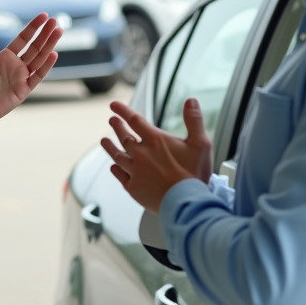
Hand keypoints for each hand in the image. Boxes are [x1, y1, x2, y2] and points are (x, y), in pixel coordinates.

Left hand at [0, 15, 61, 128]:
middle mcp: (16, 65)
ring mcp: (22, 77)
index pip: (23, 39)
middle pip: (35, 46)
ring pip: (39, 58)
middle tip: (55, 21)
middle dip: (45, 34)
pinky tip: (53, 54)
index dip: (33, 28)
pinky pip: (38, 75)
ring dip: (49, 45)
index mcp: (5, 57)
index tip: (44, 15)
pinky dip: (46, 65)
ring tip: (58, 31)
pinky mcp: (25, 89)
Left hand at [102, 98, 212, 212]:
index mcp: (155, 141)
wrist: (186, 202)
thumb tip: (191, 102)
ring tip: (104, 140)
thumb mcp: (201, 143)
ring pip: (117, 156)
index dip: (123, 111)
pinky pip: (120, 176)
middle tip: (112, 120)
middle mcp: (141, 154)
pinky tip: (114, 167)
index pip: (135, 120)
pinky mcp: (133, 187)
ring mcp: (135, 171)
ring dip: (110, 146)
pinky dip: (116, 170)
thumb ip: (194, 120)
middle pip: (124, 137)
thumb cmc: (194, 174)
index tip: (114, 106)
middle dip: (117, 126)